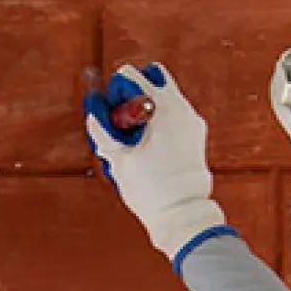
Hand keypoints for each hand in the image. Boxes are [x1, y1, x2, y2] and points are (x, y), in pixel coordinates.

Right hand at [85, 62, 232, 266]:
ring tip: (135, 142)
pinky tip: (149, 149)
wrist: (182, 214)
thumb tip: (94, 110)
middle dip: (133, 96)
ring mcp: (192, 122)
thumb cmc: (153, 191)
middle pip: (152, 79)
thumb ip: (103, 130)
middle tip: (122, 123)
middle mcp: (182, 108)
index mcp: (163, 107)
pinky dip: (159, 124)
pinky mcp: (196, 136)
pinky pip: (174, 117)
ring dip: (146, 112)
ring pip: (164, 99)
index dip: (115, 93)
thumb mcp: (118, 159)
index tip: (110, 114)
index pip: (131, 77)